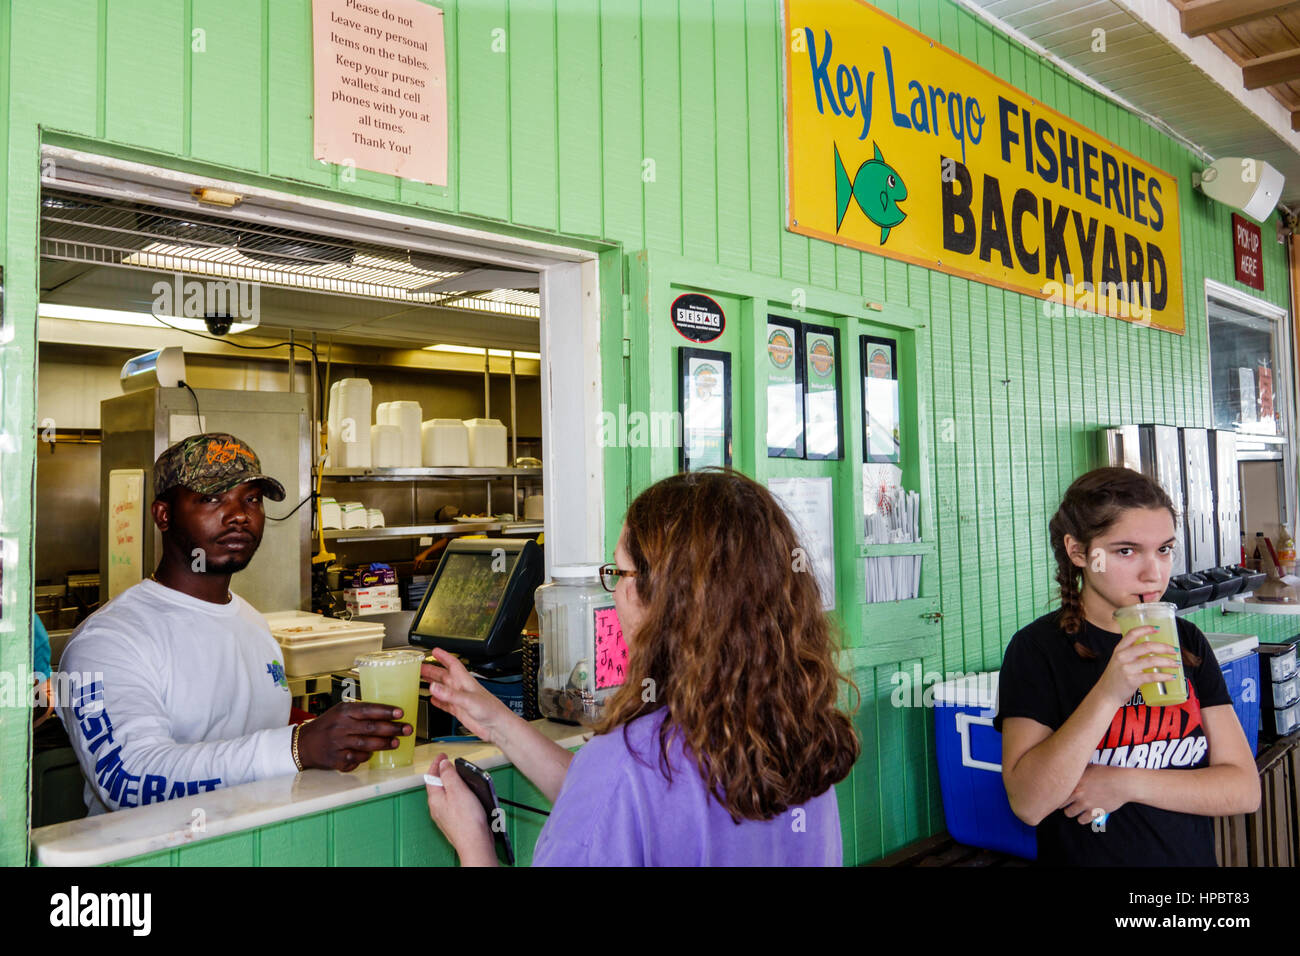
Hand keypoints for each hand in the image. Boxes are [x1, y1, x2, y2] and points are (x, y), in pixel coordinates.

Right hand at [297, 701, 411, 770]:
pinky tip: (373, 754)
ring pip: (366, 744)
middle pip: (371, 728)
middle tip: (407, 729)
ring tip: (396, 742)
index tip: (400, 712)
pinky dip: (367, 756)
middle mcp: (340, 727)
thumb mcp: (339, 712)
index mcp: (343, 712)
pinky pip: (357, 758)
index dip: (386, 711)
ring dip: (384, 743)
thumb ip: (359, 712)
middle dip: (392, 729)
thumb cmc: (326, 726)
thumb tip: (387, 714)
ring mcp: (338, 744)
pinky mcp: (336, 759)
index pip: (368, 710)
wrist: (303, 744)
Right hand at [421, 648, 516, 743]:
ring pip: (443, 688)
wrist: (497, 726)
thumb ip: (450, 694)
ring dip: (433, 684)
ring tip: (422, 680)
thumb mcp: (468, 700)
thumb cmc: (491, 710)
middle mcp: (462, 689)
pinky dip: (438, 701)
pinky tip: (433, 700)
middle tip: (420, 667)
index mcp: (465, 681)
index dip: (444, 656)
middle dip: (432, 670)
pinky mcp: (459, 710)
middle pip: (444, 675)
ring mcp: (460, 700)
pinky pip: (445, 703)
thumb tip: (434, 687)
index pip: (453, 664)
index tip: (435, 651)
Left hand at [425, 754, 497, 866]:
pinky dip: (459, 795)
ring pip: (446, 795)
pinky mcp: (456, 821)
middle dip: (444, 773)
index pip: (431, 776)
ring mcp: (446, 815)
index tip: (442, 755)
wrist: (475, 842)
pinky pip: (454, 803)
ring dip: (452, 784)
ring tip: (460, 777)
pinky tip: (468, 796)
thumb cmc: (466, 820)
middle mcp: (438, 808)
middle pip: (437, 785)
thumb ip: (449, 775)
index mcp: (435, 799)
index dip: (436, 764)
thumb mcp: (457, 790)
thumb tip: (442, 764)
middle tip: (451, 764)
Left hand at [1061, 764, 1131, 824]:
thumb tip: (1067, 769)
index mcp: (1074, 780)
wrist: (1123, 783)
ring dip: (1072, 811)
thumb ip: (1077, 770)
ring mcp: (1085, 803)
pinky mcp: (1094, 812)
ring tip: (1076, 808)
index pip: (1057, 790)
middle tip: (1067, 802)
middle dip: (1063, 803)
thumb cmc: (1107, 773)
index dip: (1057, 793)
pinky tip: (1085, 814)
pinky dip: (1082, 818)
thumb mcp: (1089, 767)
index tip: (1059, 794)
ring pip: (1069, 813)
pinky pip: (1081, 820)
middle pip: (1060, 803)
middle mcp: (1077, 792)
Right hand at [1096, 626, 1180, 705]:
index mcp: (1119, 649)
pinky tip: (1171, 676)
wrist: (1106, 694)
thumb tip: (1153, 650)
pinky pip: (1152, 676)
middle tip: (1175, 650)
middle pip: (1147, 646)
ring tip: (1176, 663)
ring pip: (1152, 661)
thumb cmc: (1115, 677)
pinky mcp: (1132, 680)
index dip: (1145, 629)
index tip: (1158, 628)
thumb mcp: (1118, 661)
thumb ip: (1131, 654)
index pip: (1132, 634)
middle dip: (1164, 647)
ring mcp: (1127, 668)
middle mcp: (1122, 657)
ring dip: (1168, 661)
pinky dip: (1164, 676)